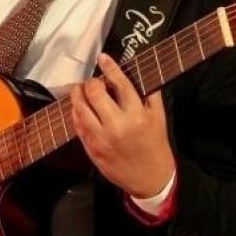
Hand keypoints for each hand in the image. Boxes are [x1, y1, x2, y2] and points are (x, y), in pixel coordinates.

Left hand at [70, 53, 175, 197]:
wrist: (150, 178)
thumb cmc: (155, 145)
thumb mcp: (159, 117)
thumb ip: (149, 94)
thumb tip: (135, 73)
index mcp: (137, 115)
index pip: (119, 83)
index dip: (109, 67)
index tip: (102, 58)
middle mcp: (117, 125)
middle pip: (94, 93)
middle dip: (92, 82)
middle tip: (93, 81)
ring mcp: (101, 138)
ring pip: (80, 108)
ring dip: (78, 95)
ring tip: (80, 90)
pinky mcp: (91, 149)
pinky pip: (78, 126)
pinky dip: (76, 113)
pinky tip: (79, 108)